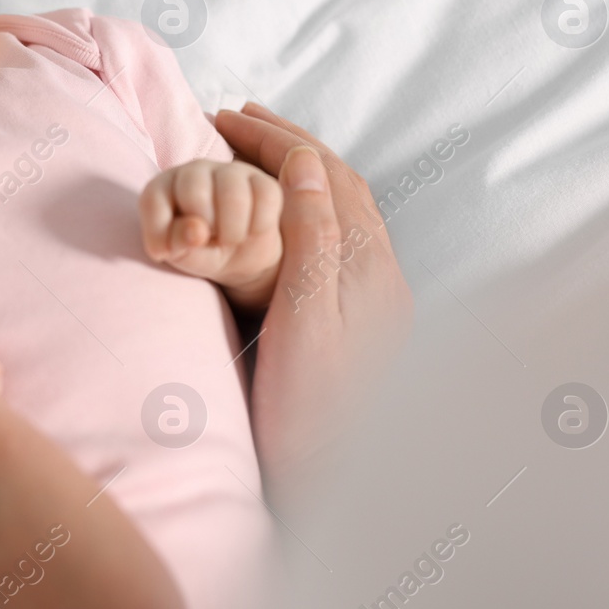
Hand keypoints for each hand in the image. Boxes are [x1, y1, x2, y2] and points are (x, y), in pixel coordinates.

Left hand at [139, 158, 282, 310]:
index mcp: (162, 187)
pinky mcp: (262, 180)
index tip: (168, 252)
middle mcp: (193, 171)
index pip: (153, 200)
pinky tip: (251, 231)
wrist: (237, 254)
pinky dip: (259, 225)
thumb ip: (178, 243)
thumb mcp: (180, 254)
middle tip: (208, 242)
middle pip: (194, 190)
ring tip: (230, 240)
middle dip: (203, 227)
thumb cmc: (198, 250)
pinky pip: (265, 197)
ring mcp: (229, 171)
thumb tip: (197, 230)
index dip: (160, 232)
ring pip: (233, 194)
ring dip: (233, 230)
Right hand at [213, 103, 412, 500]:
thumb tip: (304, 161)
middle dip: (288, 146)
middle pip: (339, 187)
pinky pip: (335, 240)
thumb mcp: (304, 318)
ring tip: (253, 155)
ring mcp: (374, 303)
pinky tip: (279, 219)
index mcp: (370, 269)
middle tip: (237, 120)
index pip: (325, 177)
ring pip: (341, 212)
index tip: (228, 118)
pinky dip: (304, 210)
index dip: (277, 140)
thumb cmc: (312, 415)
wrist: (336, 491)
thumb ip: (310, 236)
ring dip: (297, 175)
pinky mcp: (361, 325)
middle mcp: (381, 278)